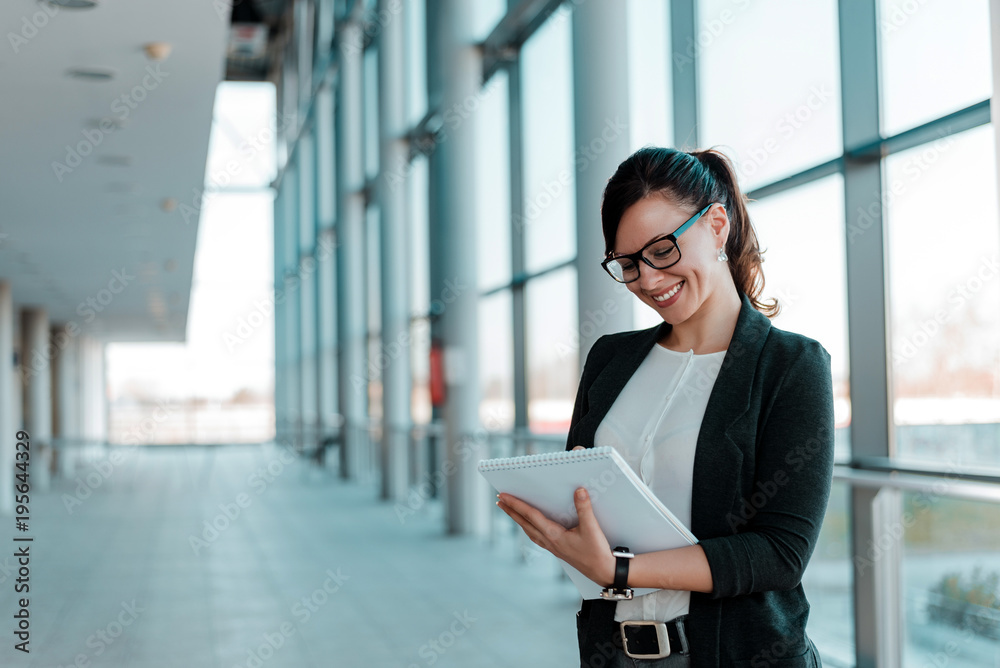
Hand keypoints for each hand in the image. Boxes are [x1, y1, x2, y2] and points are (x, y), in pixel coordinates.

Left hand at [496, 449, 615, 586]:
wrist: (603, 572)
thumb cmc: (596, 552)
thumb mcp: (591, 528)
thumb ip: (584, 508)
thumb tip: (578, 490)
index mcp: (553, 535)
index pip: (530, 516)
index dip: (516, 505)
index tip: (503, 497)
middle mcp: (549, 541)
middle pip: (524, 523)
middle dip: (511, 511)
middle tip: (499, 500)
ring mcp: (552, 547)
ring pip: (529, 531)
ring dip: (518, 520)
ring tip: (510, 511)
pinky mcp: (558, 550)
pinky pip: (537, 537)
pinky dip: (529, 528)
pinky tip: (530, 527)